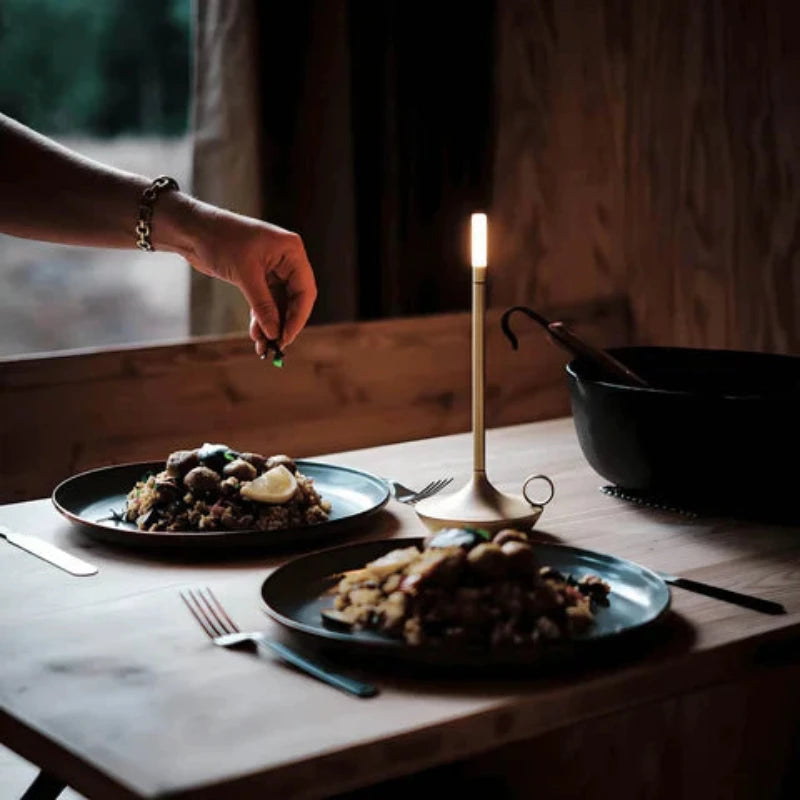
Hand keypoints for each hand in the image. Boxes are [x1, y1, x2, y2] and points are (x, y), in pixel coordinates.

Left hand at [185, 202, 316, 353]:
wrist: (193, 229)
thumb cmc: (221, 241)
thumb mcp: (245, 275)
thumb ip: (263, 305)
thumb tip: (274, 333)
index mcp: (291, 251)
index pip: (304, 290)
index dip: (298, 317)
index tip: (286, 338)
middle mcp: (286, 260)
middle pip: (294, 300)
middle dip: (284, 323)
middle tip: (276, 346)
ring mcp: (273, 268)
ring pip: (279, 304)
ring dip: (271, 325)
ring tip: (262, 345)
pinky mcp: (258, 276)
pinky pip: (265, 302)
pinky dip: (261, 318)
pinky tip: (256, 334)